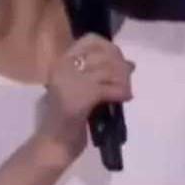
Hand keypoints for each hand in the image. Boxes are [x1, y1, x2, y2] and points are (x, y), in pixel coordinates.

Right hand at [34, 33, 134, 168]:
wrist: (53, 145)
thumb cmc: (67, 118)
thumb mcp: (81, 90)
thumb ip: (99, 75)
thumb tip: (130, 64)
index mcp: (61, 62)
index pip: (90, 40)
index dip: (110, 46)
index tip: (119, 59)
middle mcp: (63, 67)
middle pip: (102, 54)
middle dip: (120, 64)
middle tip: (127, 79)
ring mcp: (70, 82)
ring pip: (108, 70)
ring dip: (123, 79)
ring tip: (126, 90)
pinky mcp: (80, 98)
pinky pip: (108, 88)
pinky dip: (121, 91)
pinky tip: (125, 98)